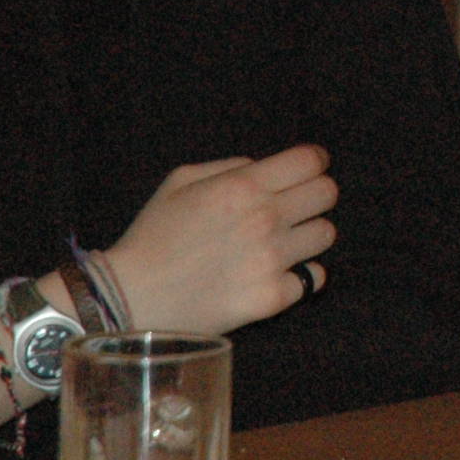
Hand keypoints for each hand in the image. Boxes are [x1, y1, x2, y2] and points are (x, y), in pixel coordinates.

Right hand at [104, 145, 337, 335]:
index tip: (309, 171)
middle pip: (327, 193)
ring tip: (284, 242)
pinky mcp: (272, 298)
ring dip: (309, 235)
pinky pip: (314, 277)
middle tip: (296, 207)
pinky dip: (302, 275)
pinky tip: (279, 273)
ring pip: (326, 234)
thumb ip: (230, 166)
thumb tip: (265, 168)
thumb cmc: (154, 236)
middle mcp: (264, 218)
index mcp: (243, 186)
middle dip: (315, 195)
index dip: (315, 163)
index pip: (311, 161)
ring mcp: (271, 260)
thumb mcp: (180, 181)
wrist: (132, 298)